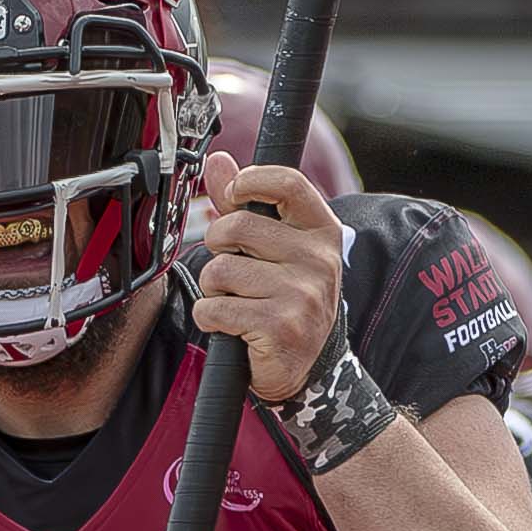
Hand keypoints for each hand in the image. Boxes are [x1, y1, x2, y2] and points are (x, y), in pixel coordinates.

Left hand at [190, 152, 345, 406]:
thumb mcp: (275, 250)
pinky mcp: (280, 326)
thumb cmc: (287, 301)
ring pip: (219, 270)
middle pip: (236, 226)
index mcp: (321, 233)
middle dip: (217, 248)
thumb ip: (245, 204)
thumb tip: (218, 162)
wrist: (307, 368)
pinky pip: (215, 308)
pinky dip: (210, 318)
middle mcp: (318, 260)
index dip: (249, 181)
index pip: (286, 183)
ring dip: (213, 290)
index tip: (233, 196)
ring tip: (235, 301)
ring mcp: (302, 294)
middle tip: (231, 269)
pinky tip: (230, 325)